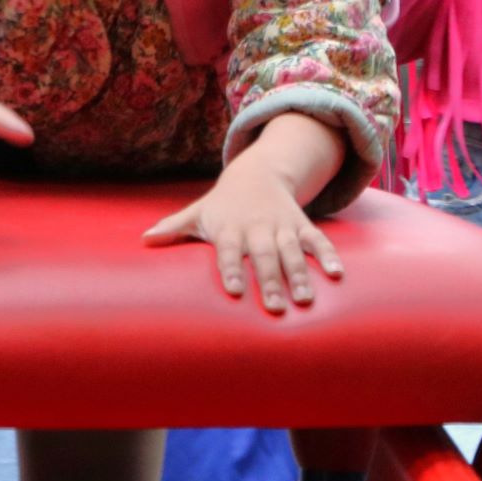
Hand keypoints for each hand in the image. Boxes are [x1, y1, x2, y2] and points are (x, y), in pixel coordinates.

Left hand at [143, 139, 345, 314]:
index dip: (231, 269)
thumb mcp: (199, 212)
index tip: (234, 291)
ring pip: (291, 252)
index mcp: (229, 229)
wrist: (258, 172)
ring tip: (305, 299)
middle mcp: (257, 228)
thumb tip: (144, 239)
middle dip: (269, 280)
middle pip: (263, 256)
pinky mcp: (301, 225)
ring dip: (299, 275)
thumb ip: (174, 227)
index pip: (228, 251)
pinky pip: (317, 240)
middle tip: (273, 308)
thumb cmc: (223, 204)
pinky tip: (337, 274)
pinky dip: (327, 255)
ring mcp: (282, 226)